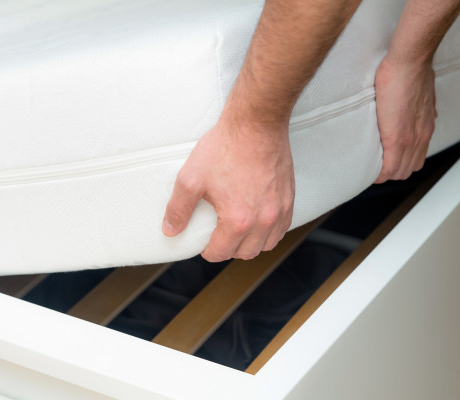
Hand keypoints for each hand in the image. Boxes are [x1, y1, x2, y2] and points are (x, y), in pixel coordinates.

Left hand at [162, 115, 294, 261]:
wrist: (256, 123)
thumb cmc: (225, 147)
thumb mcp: (191, 178)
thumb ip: (178, 209)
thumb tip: (171, 231)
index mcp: (238, 220)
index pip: (220, 253)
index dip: (207, 250)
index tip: (203, 241)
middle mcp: (263, 220)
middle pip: (245, 253)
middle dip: (228, 248)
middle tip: (218, 234)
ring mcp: (279, 210)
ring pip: (266, 244)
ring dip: (251, 243)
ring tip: (238, 230)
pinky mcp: (289, 198)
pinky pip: (282, 229)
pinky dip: (269, 231)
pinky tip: (257, 221)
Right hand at [374, 56, 437, 182]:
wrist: (410, 62)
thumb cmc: (412, 70)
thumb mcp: (424, 92)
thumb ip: (421, 107)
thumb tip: (422, 109)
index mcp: (425, 127)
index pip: (416, 159)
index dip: (400, 164)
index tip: (385, 162)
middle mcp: (421, 136)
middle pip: (408, 169)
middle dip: (391, 171)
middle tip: (374, 166)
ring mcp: (410, 139)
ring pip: (399, 172)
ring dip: (384, 173)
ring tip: (369, 167)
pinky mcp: (396, 138)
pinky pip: (389, 167)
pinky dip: (379, 173)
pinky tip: (369, 171)